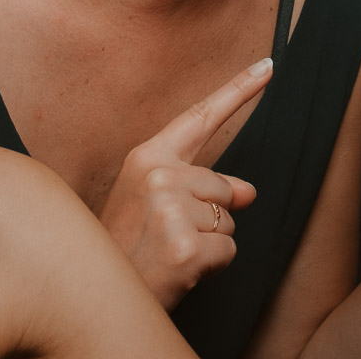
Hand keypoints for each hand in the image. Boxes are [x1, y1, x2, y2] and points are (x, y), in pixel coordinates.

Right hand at [97, 57, 271, 307]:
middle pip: (225, 186)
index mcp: (146, 158)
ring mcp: (171, 210)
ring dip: (210, 242)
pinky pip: (228, 251)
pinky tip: (180, 270)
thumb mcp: (153, 204)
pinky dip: (212, 267)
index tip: (267, 66)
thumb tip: (249, 191)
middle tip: (168, 235)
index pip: (201, 117)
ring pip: (229, 221)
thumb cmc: (123, 247)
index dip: (238, 90)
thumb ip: (199, 187)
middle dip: (211, 215)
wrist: (93, 295)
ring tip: (169, 251)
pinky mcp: (186, 246)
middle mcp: (158, 176)